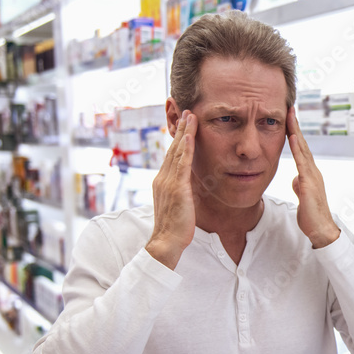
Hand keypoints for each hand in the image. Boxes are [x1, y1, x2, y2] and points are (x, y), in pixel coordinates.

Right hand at [146, 110, 196, 268]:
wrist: (166, 242)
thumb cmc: (175, 228)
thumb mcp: (179, 206)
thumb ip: (182, 193)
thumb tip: (189, 187)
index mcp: (163, 182)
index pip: (171, 156)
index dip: (178, 140)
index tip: (184, 125)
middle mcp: (162, 179)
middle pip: (172, 149)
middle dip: (180, 129)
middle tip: (187, 111)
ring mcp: (168, 182)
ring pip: (176, 152)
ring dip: (184, 133)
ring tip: (191, 116)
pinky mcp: (176, 188)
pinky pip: (181, 164)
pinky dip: (185, 148)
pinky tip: (190, 136)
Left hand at [286, 107, 339, 247]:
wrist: (321, 229)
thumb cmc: (312, 215)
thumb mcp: (302, 196)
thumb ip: (300, 185)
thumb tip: (296, 179)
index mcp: (310, 173)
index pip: (301, 150)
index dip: (294, 134)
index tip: (289, 119)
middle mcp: (312, 171)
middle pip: (302, 144)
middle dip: (295, 126)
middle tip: (290, 109)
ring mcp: (312, 176)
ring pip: (303, 149)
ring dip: (296, 132)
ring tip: (290, 116)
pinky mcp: (309, 183)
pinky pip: (302, 162)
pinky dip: (297, 149)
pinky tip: (292, 138)